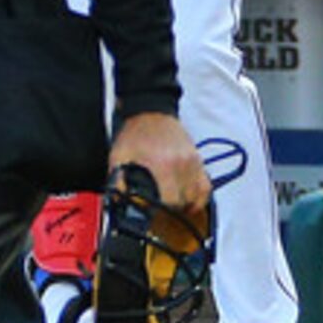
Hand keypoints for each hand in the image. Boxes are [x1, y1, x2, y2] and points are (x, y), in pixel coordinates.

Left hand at [107, 111, 210, 226]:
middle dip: (172, 208)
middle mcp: (181, 164)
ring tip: (175, 206)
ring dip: (187, 203)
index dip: (161, 210)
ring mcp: (193, 162)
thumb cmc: (136, 133)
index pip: (170, 199)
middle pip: (185, 200)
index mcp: (162, 164)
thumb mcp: (119, 156)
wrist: (151, 111)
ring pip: (198, 195)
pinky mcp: (198, 159)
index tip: (154, 212)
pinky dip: (200, 195)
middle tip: (161, 209)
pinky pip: (206, 185)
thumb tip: (118, 201)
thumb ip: (117, 181)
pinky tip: (189, 198)